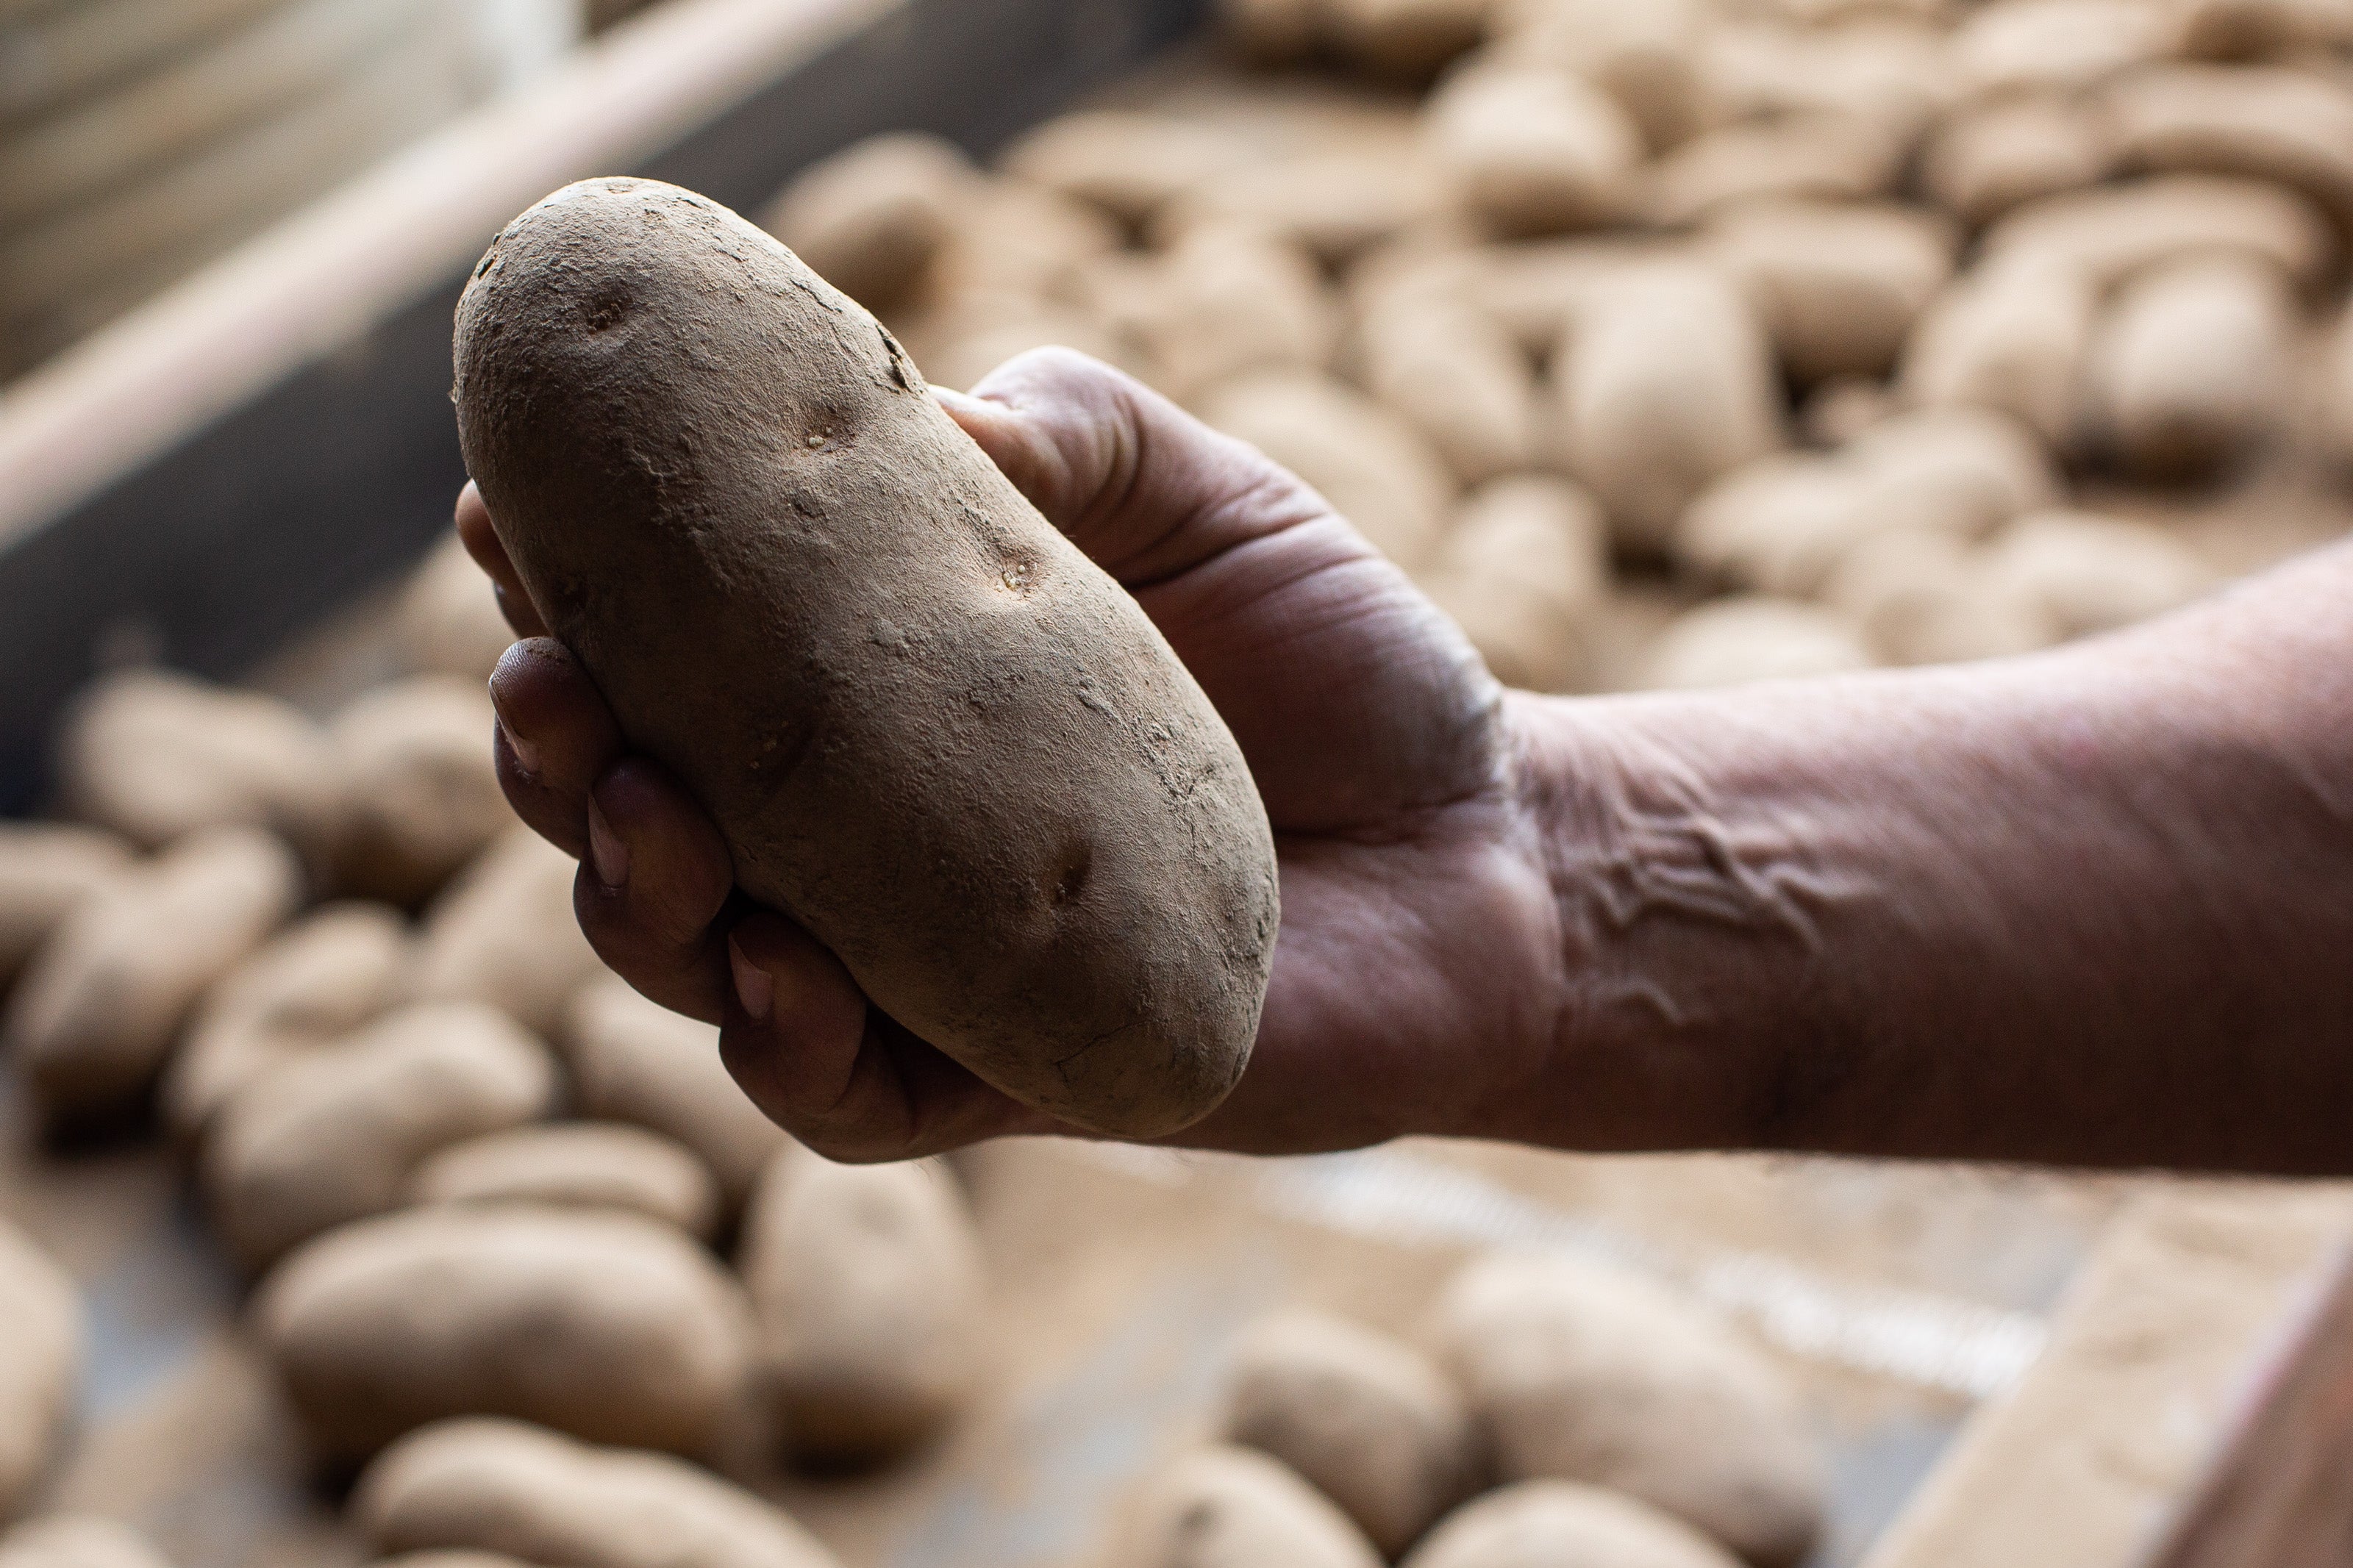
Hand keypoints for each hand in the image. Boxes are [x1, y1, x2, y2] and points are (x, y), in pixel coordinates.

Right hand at [464, 349, 1570, 1160]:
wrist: (1492, 845)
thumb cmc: (1336, 663)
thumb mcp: (1204, 497)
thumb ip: (1063, 432)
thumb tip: (922, 420)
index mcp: (879, 685)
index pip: (685, 639)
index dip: (571, 584)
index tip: (502, 513)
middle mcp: (866, 829)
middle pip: (648, 807)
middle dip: (563, 754)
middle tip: (547, 688)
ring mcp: (921, 962)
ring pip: (705, 961)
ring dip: (637, 897)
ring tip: (641, 815)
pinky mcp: (1006, 1076)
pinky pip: (849, 1097)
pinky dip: (787, 1046)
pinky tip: (775, 973)